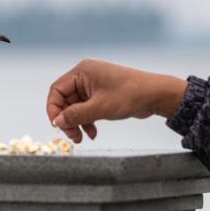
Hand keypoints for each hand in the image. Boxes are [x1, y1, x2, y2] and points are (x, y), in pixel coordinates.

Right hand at [46, 59, 187, 142]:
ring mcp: (94, 86)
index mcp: (82, 71)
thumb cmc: (130, 94)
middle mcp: (86, 76)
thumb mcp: (100, 107)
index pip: (57, 90)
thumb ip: (76, 115)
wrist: (156, 95)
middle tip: (73, 137)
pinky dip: (87, 121)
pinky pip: (87, 109)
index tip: (57, 126)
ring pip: (76, 107)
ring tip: (82, 138)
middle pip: (65, 101)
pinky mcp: (102, 95)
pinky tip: (93, 133)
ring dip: (77, 123)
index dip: (54, 109)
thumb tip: (57, 122)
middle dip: (68, 120)